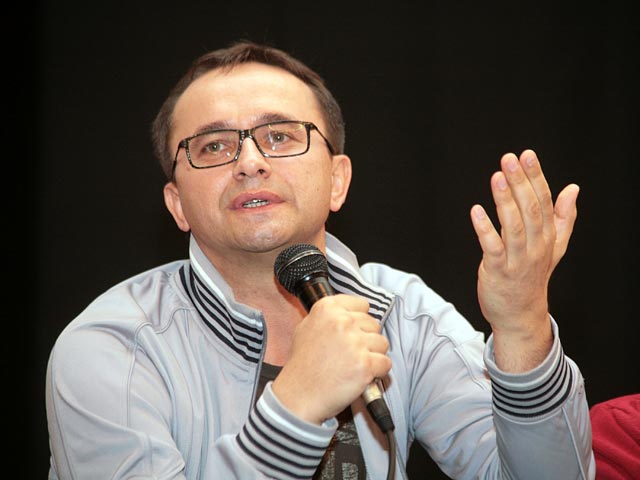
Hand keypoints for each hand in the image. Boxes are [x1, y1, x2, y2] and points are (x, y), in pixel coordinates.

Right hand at [271, 294, 390, 423]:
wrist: (299, 395)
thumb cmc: (302, 366)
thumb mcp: (306, 328)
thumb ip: (329, 316)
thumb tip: (350, 312)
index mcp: (327, 309)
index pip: (362, 305)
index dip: (358, 321)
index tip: (352, 332)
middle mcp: (342, 321)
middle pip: (373, 324)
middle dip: (366, 340)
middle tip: (348, 354)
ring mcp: (354, 342)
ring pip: (382, 343)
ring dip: (373, 355)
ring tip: (353, 365)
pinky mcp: (365, 364)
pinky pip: (385, 363)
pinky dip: (377, 372)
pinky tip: (360, 375)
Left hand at [470, 149, 578, 370]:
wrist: (521, 315)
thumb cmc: (533, 277)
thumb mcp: (554, 247)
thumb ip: (563, 217)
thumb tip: (573, 188)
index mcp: (548, 236)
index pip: (544, 201)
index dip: (535, 177)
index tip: (526, 155)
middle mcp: (536, 246)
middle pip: (531, 209)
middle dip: (520, 183)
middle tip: (509, 159)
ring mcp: (518, 259)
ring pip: (513, 225)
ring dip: (505, 200)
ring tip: (496, 176)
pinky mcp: (498, 271)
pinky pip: (492, 247)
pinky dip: (484, 228)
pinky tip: (475, 210)